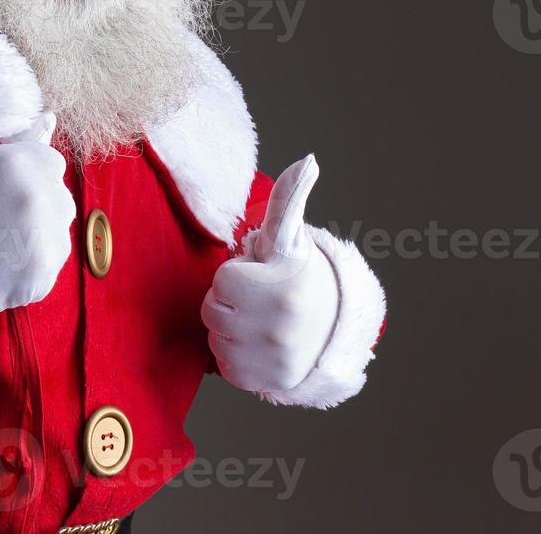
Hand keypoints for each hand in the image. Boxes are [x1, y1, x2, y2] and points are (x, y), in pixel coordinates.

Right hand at [0, 113, 75, 314]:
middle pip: (58, 201)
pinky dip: (24, 273)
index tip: (5, 190)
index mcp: (27, 162)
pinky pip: (43, 272)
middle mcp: (46, 199)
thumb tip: (50, 118)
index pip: (50, 164)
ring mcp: (48, 242)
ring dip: (33, 242)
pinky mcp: (41, 279)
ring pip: (54, 238)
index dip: (26, 178)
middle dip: (35, 209)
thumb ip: (18, 142)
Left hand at [201, 154, 340, 393]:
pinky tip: (257, 344)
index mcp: (280, 291)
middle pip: (212, 311)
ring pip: (215, 337)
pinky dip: (234, 354)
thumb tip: (309, 160)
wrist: (330, 332)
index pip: (221, 282)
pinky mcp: (259, 382)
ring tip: (259, 321)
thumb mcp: (292, 239)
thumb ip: (291, 199)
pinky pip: (222, 362)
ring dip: (230, 328)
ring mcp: (268, 360)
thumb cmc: (298, 278)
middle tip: (258, 300)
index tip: (260, 277)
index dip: (236, 276)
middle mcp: (276, 330)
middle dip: (230, 302)